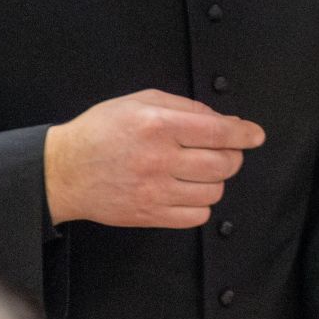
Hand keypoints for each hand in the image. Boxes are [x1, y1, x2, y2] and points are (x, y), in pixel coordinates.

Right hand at [43, 90, 263, 227]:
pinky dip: (200, 204)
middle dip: (231, 156)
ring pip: (214, 191)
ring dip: (215, 180)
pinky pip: (197, 216)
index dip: (244, 134)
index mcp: (157, 125)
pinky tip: (186, 191)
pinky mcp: (150, 215)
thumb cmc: (101, 131)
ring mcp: (155, 191)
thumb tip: (226, 122)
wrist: (64, 171)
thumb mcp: (140, 102)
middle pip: (223, 164)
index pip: (217, 132)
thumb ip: (186, 107)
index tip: (255, 135)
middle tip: (221, 151)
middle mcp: (159, 159)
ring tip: (197, 171)